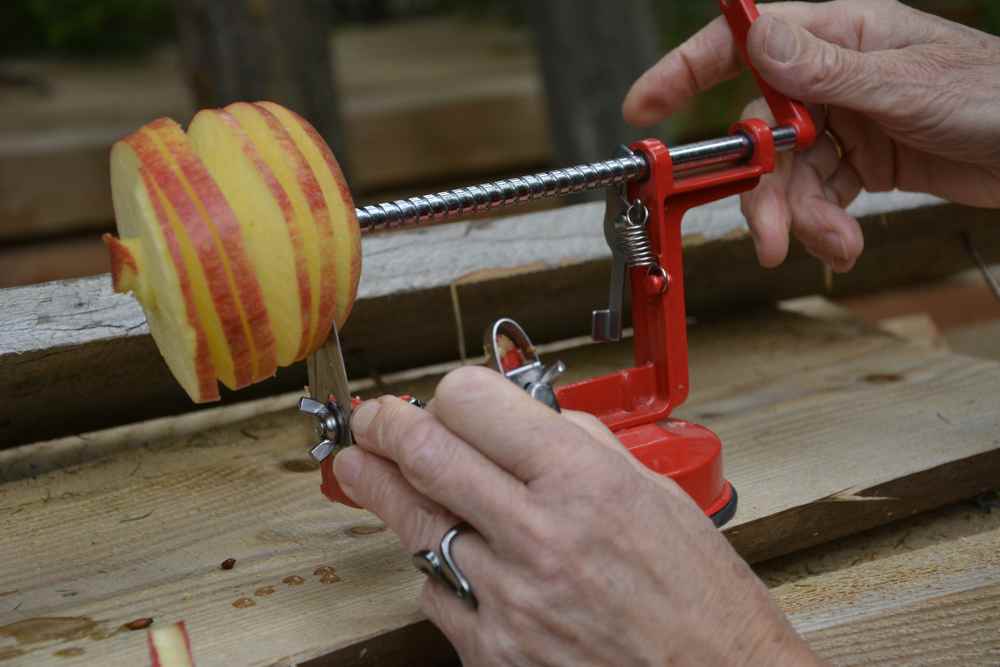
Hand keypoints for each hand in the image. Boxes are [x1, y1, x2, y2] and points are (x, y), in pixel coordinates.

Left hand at [333, 367, 820, 665]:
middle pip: (425, 455)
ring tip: (362, 470)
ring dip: (383, 490)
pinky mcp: (494, 652)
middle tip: (371, 420)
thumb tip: (533, 420)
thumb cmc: (701, 601)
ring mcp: (510, 598)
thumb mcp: (658, 496)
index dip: (451, 391)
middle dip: (384, 426)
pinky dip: (440, 570)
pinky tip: (451, 558)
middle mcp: (539, 535)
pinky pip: (438, 593)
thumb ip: (585, 449)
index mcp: (584, 482)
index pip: (474, 405)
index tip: (443, 397)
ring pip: (415, 525)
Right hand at [624, 0, 999, 271]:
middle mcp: (832, 76)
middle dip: (763, 190)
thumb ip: (824, 68)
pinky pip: (818, 197)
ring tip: (834, 244)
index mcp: (838, 34)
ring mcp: (844, 121)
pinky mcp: (859, 161)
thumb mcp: (906, 82)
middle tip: (770, 236)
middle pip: (761, 132)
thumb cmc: (997, 96)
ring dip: (803, 218)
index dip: (685, 70)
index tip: (645, 104)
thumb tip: (755, 36)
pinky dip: (825, 225)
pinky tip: (845, 241)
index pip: (744, 43)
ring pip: (787, 175)